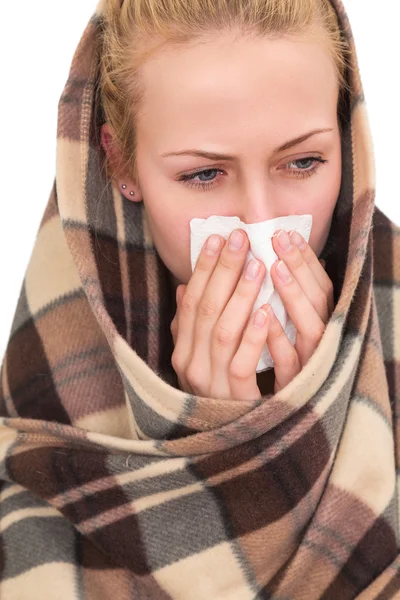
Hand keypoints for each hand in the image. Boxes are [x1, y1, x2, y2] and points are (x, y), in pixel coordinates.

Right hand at [170, 228, 271, 400]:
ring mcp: (210, 382)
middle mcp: (189, 365)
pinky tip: (266, 310)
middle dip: (224, 270)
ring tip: (258, 265)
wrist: (233, 443)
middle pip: (206, 309)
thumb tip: (184, 287)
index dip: (203, 268)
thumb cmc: (220, 393)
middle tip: (241, 238)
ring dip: (240, 295)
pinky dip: (253, 335)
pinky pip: (242, 362)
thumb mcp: (198, 358)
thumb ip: (190, 326)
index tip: (216, 237)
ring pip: (222, 330)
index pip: (190, 301)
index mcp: (181, 351)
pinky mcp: (234, 397)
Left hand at [268, 229, 333, 393]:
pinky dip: (278, 338)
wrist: (281, 420)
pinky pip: (290, 361)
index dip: (305, 259)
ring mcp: (312, 363)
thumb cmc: (285, 367)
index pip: (319, 284)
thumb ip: (275, 304)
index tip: (285, 233)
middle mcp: (322, 341)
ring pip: (310, 326)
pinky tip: (263, 317)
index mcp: (319, 324)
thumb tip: (257, 268)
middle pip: (318, 298)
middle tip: (280, 237)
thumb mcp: (283, 332)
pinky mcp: (297, 387)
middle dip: (300, 266)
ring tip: (276, 268)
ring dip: (293, 296)